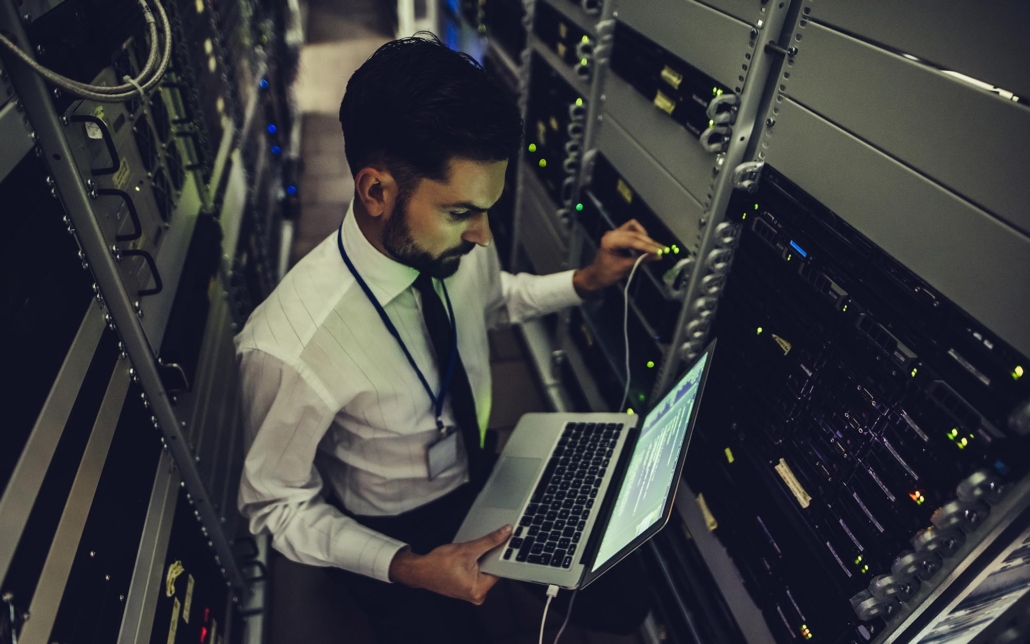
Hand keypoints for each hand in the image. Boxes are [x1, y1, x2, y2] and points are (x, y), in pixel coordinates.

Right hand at [388, 524, 511, 603]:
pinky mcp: (466, 588)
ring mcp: (471, 593)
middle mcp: (477, 595)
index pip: (500, 570)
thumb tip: (506, 532)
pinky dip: (475, 564)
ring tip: (470, 553)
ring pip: (484, 571)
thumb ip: (489, 541)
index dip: (501, 554)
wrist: (419, 570)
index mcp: (479, 590)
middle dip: (490, 557)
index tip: (506, 542)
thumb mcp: (467, 549)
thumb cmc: (438, 563)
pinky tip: (466, 559)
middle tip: (482, 546)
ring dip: (482, 560)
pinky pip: (477, 574)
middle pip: (493, 570)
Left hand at [573, 220, 664, 295]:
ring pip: (634, 228)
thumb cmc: (606, 274)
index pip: (633, 241)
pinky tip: (646, 243)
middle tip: (662, 250)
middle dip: (650, 242)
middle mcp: (612, 234)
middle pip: (635, 234)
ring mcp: (615, 233)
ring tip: (655, 247)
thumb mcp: (624, 268)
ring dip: (645, 237)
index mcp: (610, 241)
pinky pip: (631, 230)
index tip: (660, 251)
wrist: (595, 276)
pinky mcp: (618, 235)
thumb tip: (658, 256)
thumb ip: (641, 260)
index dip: (648, 246)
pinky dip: (640, 235)